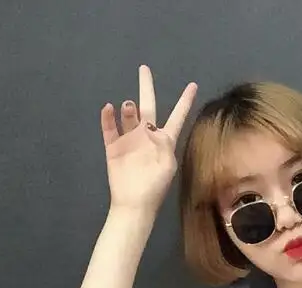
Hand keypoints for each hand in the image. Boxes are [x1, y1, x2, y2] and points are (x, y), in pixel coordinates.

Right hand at [100, 64, 197, 212]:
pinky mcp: (114, 148)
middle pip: (147, 107)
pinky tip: (109, 109)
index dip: (185, 101)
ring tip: (129, 106)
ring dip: (128, 109)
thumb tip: (156, 131)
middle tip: (144, 69)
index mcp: (164, 141)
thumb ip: (165, 145)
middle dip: (146, 88)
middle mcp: (147, 137)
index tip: (193, 85)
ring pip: (128, 117)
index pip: (177, 117)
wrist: (133, 204)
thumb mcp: (168, 165)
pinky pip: (109, 129)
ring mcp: (130, 141)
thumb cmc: (154, 187)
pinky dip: (108, 118)